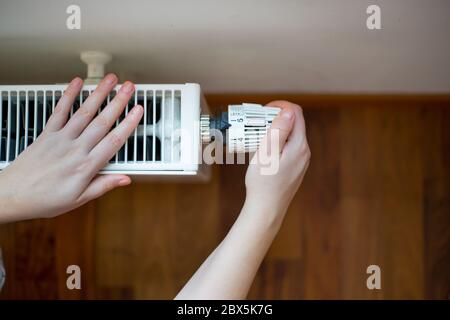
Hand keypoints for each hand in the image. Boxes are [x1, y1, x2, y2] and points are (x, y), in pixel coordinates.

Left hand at [0, 74, 142, 222]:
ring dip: (98, 94)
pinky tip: (77, 83)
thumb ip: (103, 186)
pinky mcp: (47, 134)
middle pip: (101, 122)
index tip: (138, 111)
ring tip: (110, 80)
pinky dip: (68, 95)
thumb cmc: (44, 199)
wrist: (12, 195)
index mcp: (85, 167)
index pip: (113, 141)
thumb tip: (125, 179)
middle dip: (118, 102)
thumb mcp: (79, 199)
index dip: (128, 124)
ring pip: (83, 113)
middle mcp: (75, 149)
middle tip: (129, 88)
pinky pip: (59, 111)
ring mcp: (60, 139)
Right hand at [245, 101, 309, 220]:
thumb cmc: (263, 183)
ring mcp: (301, 161)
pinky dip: (277, 142)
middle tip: (256, 122)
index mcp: (299, 146)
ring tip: (257, 136)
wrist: (266, 210)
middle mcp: (304, 152)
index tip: (263, 110)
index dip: (280, 106)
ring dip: (275, 130)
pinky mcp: (295, 168)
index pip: (295, 113)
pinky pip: (288, 148)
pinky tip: (263, 151)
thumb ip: (279, 131)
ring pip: (290, 136)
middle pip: (294, 124)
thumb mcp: (267, 153)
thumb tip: (289, 111)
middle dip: (276, 117)